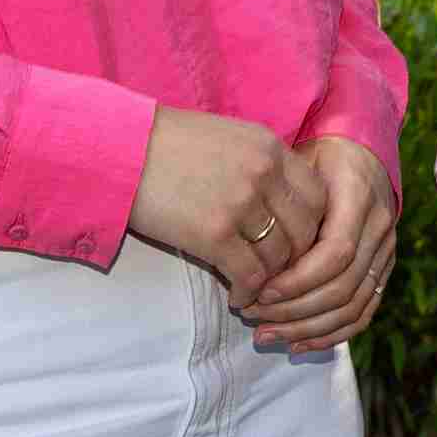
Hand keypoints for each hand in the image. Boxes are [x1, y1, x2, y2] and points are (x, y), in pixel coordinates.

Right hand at [130, 108, 325, 306]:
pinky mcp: (213, 234)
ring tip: (257, 290)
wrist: (118, 150)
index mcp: (269, 147)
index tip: (295, 244)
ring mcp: (240, 204)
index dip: (312, 227)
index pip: (318, 196)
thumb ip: (260, 165)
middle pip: (306, 231)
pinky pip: (250, 275)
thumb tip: (282, 205)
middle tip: (280, 275)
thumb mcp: (227, 138)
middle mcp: (263, 174)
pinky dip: (248, 292)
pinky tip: (238, 298)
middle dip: (297, 260)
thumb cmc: (166, 144)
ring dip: (272, 281)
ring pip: (280, 258)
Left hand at [241, 137, 398, 351]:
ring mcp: (386, 252)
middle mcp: (379, 228)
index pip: (334, 254)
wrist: (359, 153)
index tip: (259, 291)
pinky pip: (364, 313)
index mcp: (359, 197)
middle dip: (294, 310)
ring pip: (353, 306)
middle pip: (343, 287)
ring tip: (267, 334)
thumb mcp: (298, 166)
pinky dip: (332, 335)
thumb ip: (285, 205)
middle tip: (253, 317)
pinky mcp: (384, 270)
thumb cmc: (316, 159)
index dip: (297, 280)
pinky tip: (299, 344)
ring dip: (307, 328)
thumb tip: (251, 254)